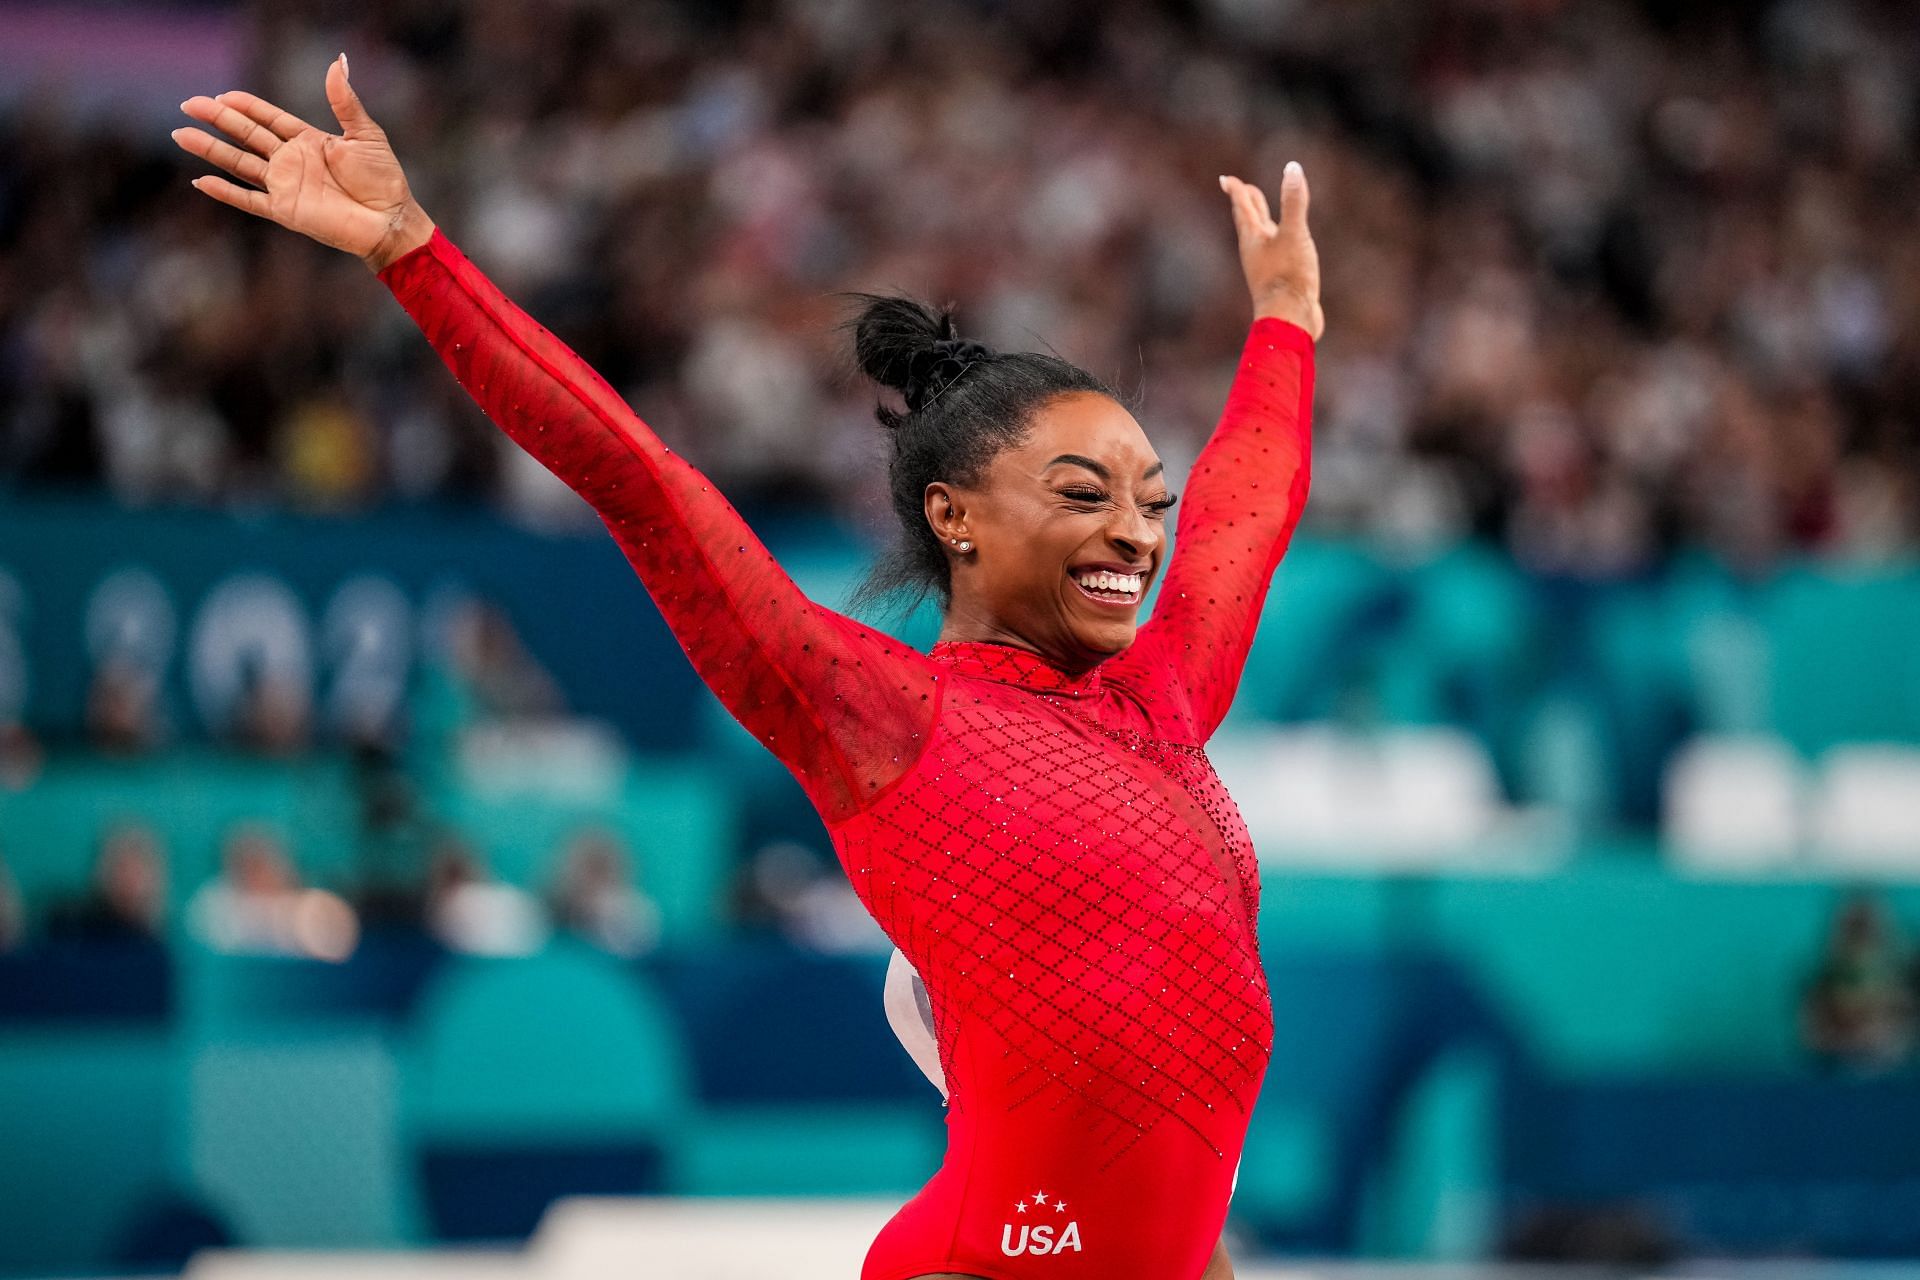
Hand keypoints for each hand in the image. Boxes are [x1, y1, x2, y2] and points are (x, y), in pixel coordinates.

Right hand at [173, 54, 434, 272]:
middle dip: (218, 120)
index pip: (268, 119)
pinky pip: (249, 200)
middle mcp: (292, 161)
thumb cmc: (384, 178)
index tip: (222, 95)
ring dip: (211, 150)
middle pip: (247, 136)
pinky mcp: (286, 211)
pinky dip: (225, 192)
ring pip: (240, 164)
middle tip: (189, 105)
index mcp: (308, 141)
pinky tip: (201, 180)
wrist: (390, 219)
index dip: (246, 107)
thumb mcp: (365, 133)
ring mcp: (286, 186)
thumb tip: (338, 60)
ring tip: (182, 135)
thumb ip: (344, 100)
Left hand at [1219, 163, 1322, 341]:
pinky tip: (1282, 249)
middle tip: (1239, 190)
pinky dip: (1276, 242)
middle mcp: (1255, 250)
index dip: (1236, 190)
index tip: (1225, 179)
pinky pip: (1274, 254)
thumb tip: (1292, 168)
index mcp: (1253, 237)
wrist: (1290, 320)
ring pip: (1260, 238)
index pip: (1243, 206)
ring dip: (1259, 223)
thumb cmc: (1288, 276)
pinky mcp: (1278, 279)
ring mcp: (1265, 265)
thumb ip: (1293, 202)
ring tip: (1261, 216)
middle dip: (1245, 203)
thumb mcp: (1294, 234)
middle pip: (1248, 220)